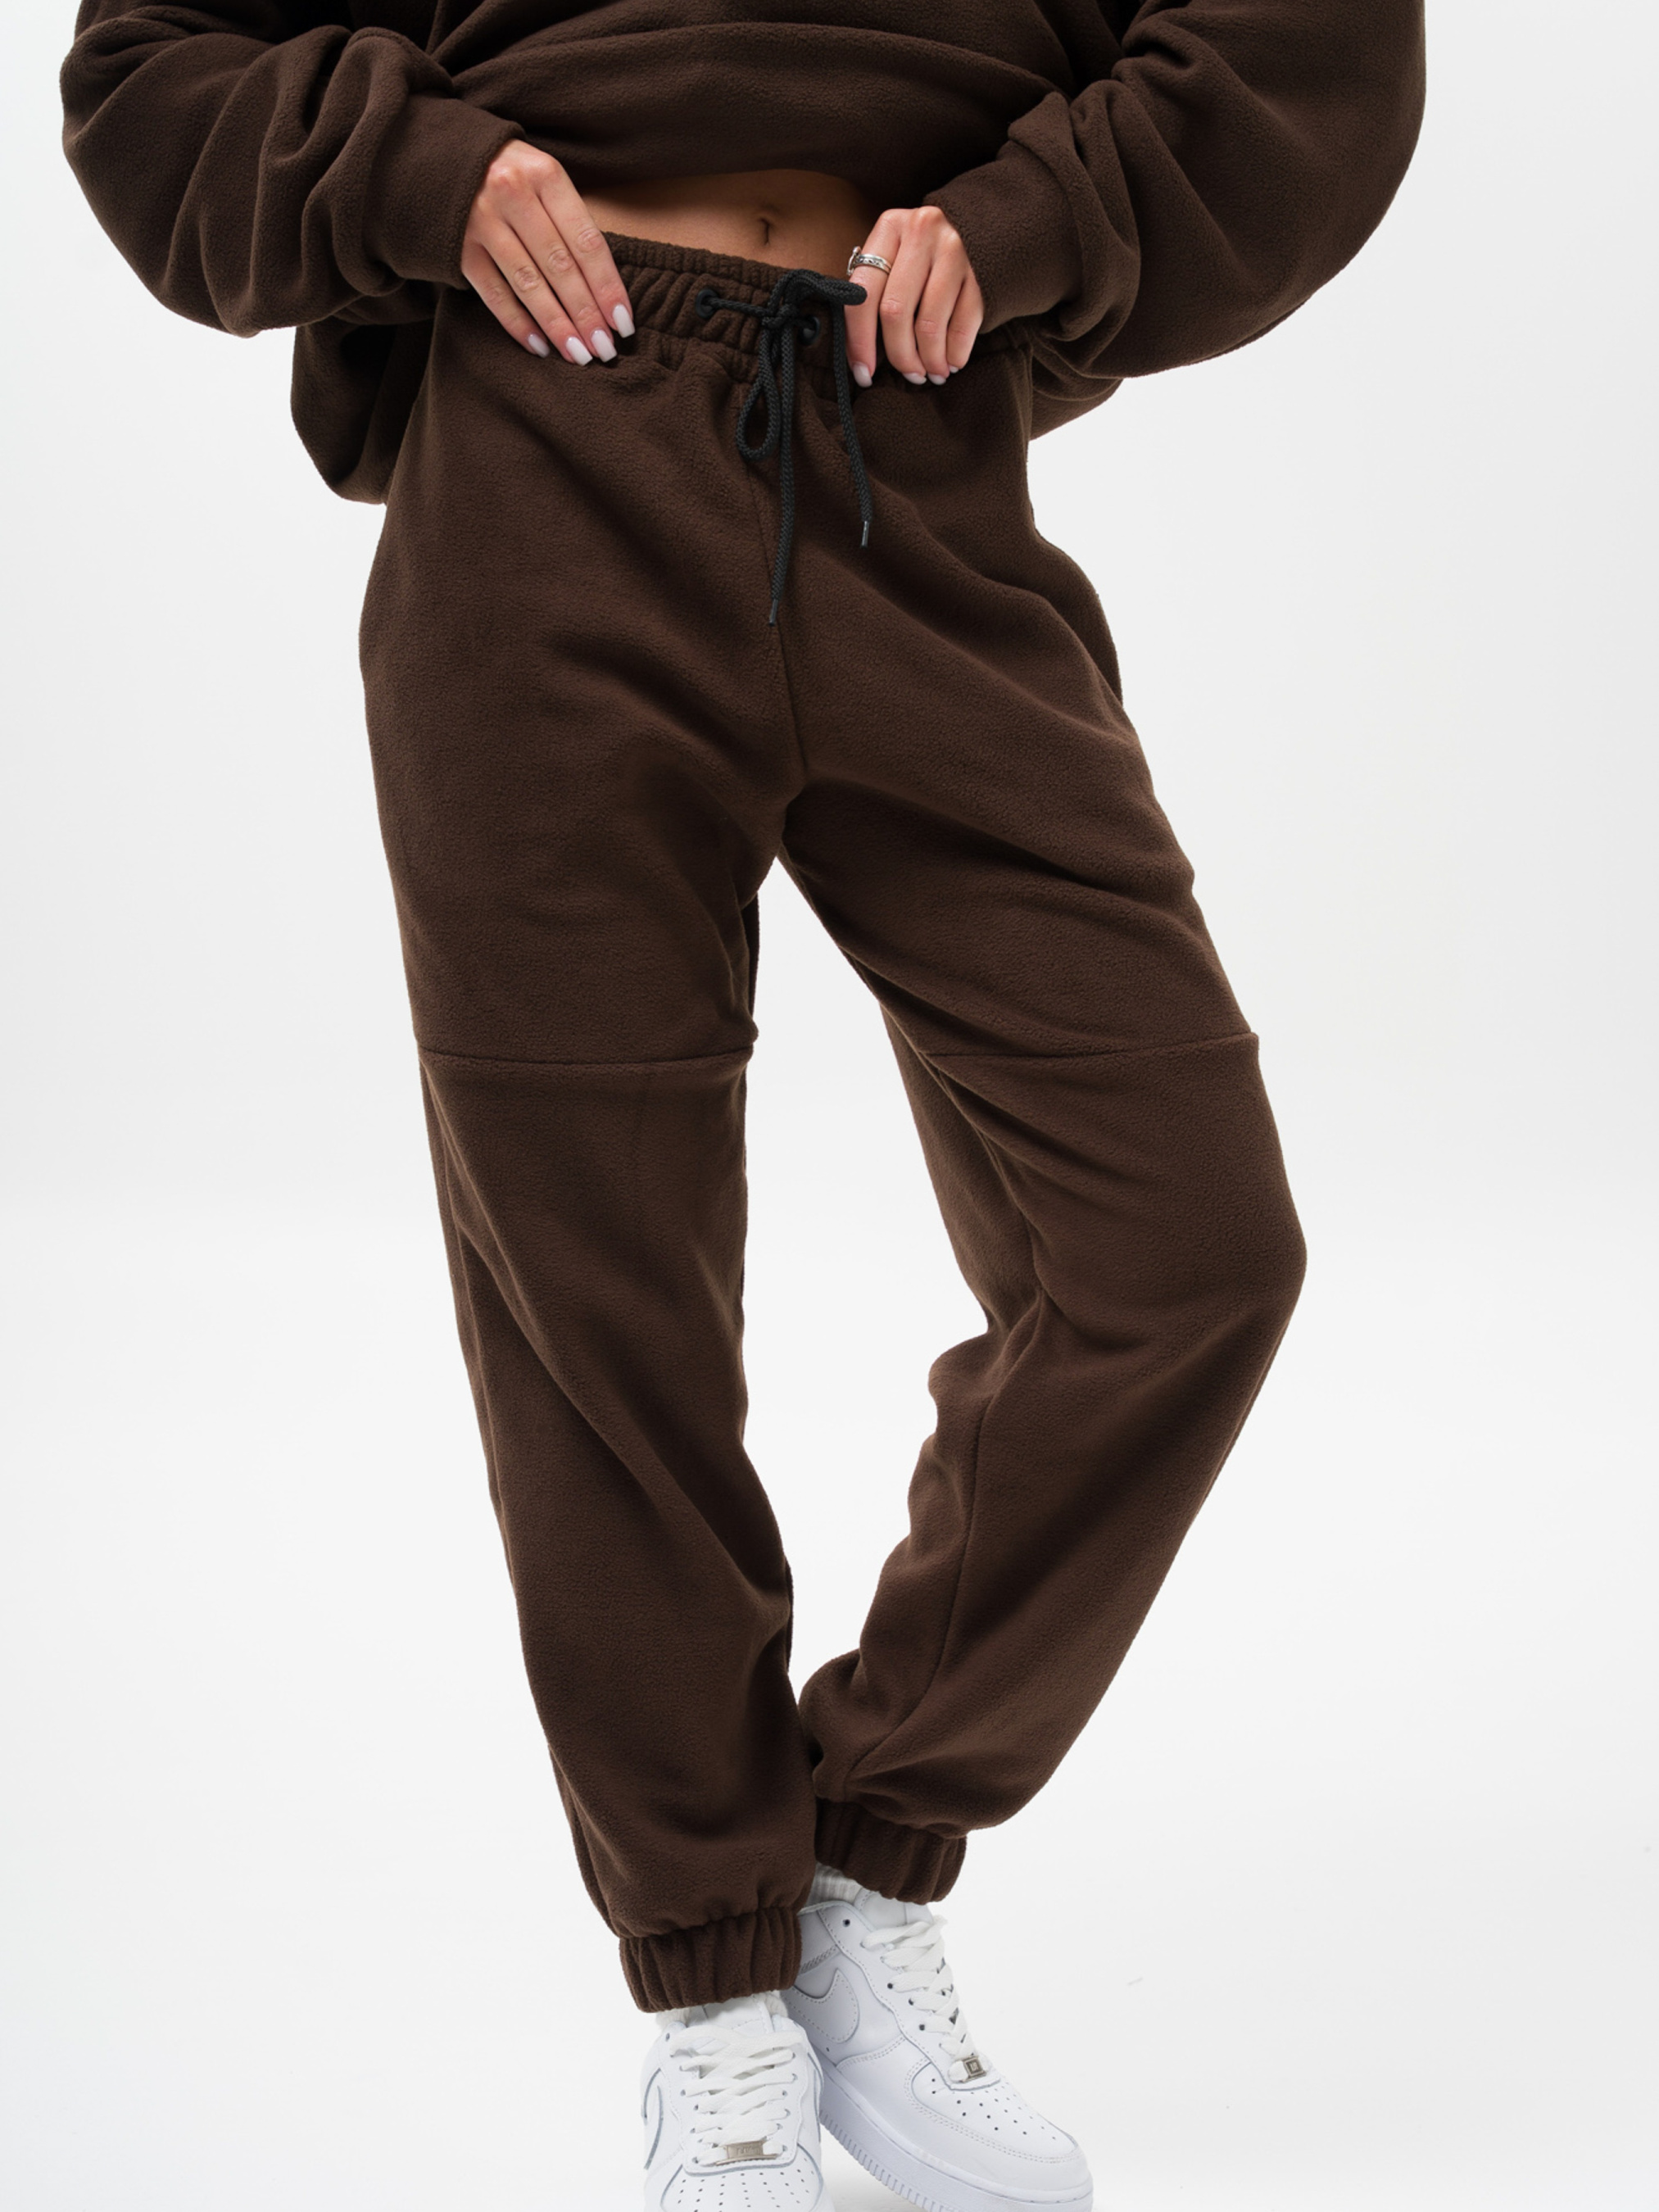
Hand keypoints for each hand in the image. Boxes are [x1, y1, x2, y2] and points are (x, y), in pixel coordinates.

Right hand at [461, 142, 634, 362]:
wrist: (440, 154)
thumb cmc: (510, 172)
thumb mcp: (543, 177)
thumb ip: (568, 219)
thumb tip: (603, 287)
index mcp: (545, 174)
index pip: (586, 241)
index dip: (607, 286)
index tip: (623, 323)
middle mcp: (513, 193)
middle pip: (560, 266)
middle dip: (585, 314)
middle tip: (604, 350)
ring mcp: (482, 220)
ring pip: (528, 284)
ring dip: (556, 325)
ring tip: (578, 354)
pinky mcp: (458, 246)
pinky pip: (494, 293)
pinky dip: (517, 323)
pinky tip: (539, 347)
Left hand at [843, 206, 982, 388]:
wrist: (989, 224)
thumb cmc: (929, 251)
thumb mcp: (898, 253)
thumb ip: (877, 288)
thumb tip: (860, 354)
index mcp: (890, 228)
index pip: (863, 293)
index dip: (859, 341)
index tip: (864, 373)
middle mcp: (921, 232)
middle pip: (895, 312)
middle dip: (900, 356)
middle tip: (908, 374)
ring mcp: (955, 249)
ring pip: (929, 325)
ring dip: (929, 360)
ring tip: (931, 373)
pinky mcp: (983, 270)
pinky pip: (963, 326)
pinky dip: (955, 354)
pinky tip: (951, 363)